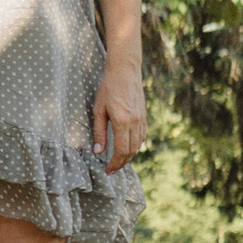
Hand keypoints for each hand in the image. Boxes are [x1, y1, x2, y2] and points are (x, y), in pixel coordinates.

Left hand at [92, 55, 146, 173]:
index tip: (108, 171)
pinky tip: (127, 148)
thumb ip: (99, 132)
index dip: (115, 163)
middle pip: (131, 151)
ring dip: (129, 156)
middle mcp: (135, 123)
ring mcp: (142, 120)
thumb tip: (98, 152)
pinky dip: (135, 145)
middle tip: (112, 170)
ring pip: (138, 145)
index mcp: (122, 122)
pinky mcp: (144, 116)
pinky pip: (142, 136)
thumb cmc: (108, 89)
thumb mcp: (98, 110)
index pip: (121, 151)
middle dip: (122, 163)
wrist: (125, 72)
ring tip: (118, 161)